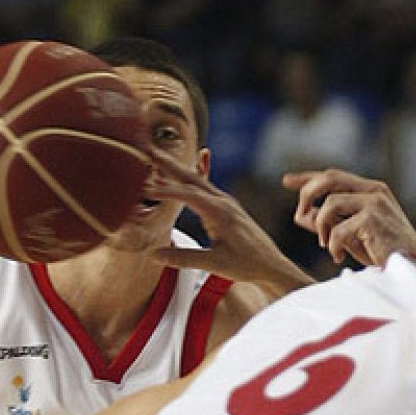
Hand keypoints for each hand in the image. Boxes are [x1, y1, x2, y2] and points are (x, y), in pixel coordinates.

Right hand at [144, 148, 313, 296]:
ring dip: (177, 168)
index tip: (144, 189)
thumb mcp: (214, 263)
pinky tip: (198, 159)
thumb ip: (184, 258)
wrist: (271, 265)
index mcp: (220, 213)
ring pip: (198, 179)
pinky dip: (195, 173)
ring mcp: (226, 202)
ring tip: (158, 157)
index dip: (164, 191)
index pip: (187, 195)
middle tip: (147, 149)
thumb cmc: (247, 264)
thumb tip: (154, 254)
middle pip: (191, 177)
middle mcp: (223, 202)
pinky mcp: (228, 206)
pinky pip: (207, 185)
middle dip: (168, 164)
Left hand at [283, 168, 415, 265]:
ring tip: (327, 245)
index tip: (287, 181)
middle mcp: (375, 191)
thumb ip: (329, 224)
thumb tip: (301, 216)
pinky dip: (333, 245)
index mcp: (373, 190)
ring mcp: (376, 203)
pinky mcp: (373, 220)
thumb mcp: (353, 236)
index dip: (308, 178)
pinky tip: (339, 257)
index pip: (334, 176)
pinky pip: (338, 229)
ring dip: (322, 227)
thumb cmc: (387, 254)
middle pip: (330, 178)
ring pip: (330, 204)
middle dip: (308, 194)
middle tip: (299, 215)